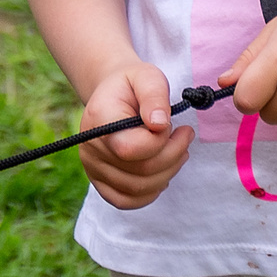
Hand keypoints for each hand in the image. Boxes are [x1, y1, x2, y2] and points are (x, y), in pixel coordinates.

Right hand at [76, 63, 189, 209]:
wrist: (112, 94)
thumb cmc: (132, 85)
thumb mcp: (147, 76)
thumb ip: (154, 96)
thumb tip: (159, 124)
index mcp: (99, 120)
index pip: (131, 149)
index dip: (160, 141)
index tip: (173, 123)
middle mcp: (90, 148)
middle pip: (139, 172)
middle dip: (173, 156)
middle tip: (186, 136)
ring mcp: (92, 168)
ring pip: (137, 188)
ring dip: (168, 173)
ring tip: (179, 151)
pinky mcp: (98, 181)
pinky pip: (125, 200)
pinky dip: (149, 193)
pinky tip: (162, 173)